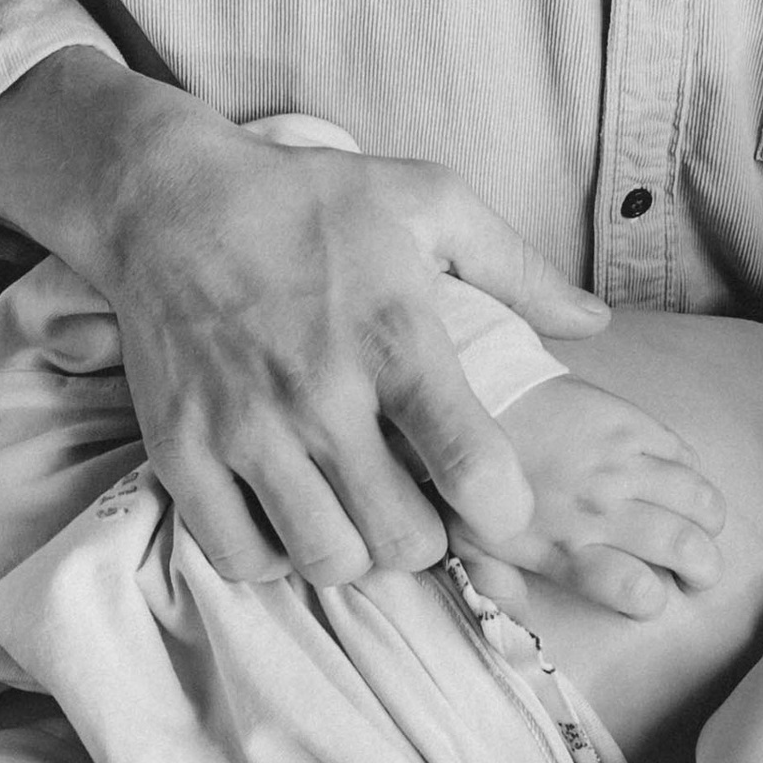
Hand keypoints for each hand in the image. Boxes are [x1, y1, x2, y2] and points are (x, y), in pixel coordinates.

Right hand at [0, 66, 605, 582]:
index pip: (472, 465)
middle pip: (403, 542)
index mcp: (396, 336)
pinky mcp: (182, 451)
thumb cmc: (308, 202)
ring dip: (350, 552)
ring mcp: (245, 428)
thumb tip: (595, 323)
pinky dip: (269, 553)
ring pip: (326, 561)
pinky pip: (239, 557)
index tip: (496, 500)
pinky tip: (281, 512)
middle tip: (412, 506)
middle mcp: (321, 392)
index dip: (502, 508)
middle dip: (424, 539)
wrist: (167, 201)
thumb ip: (518, 267)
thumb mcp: (427, 202)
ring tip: (347, 512)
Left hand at [477, 372, 723, 621]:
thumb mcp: (468, 544)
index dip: (652, 602)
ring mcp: (622, 462)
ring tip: (702, 530)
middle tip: (698, 573)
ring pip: (699, 499)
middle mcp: (601, 508)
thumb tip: (517, 627)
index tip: (647, 597)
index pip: (634, 588)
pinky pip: (685, 452)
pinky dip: (693, 473)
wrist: (476, 393)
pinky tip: (681, 485)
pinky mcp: (632, 422)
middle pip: (685, 548)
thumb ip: (496, 588)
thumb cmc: (473, 477)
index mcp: (563, 546)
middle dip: (704, 570)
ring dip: (710, 523)